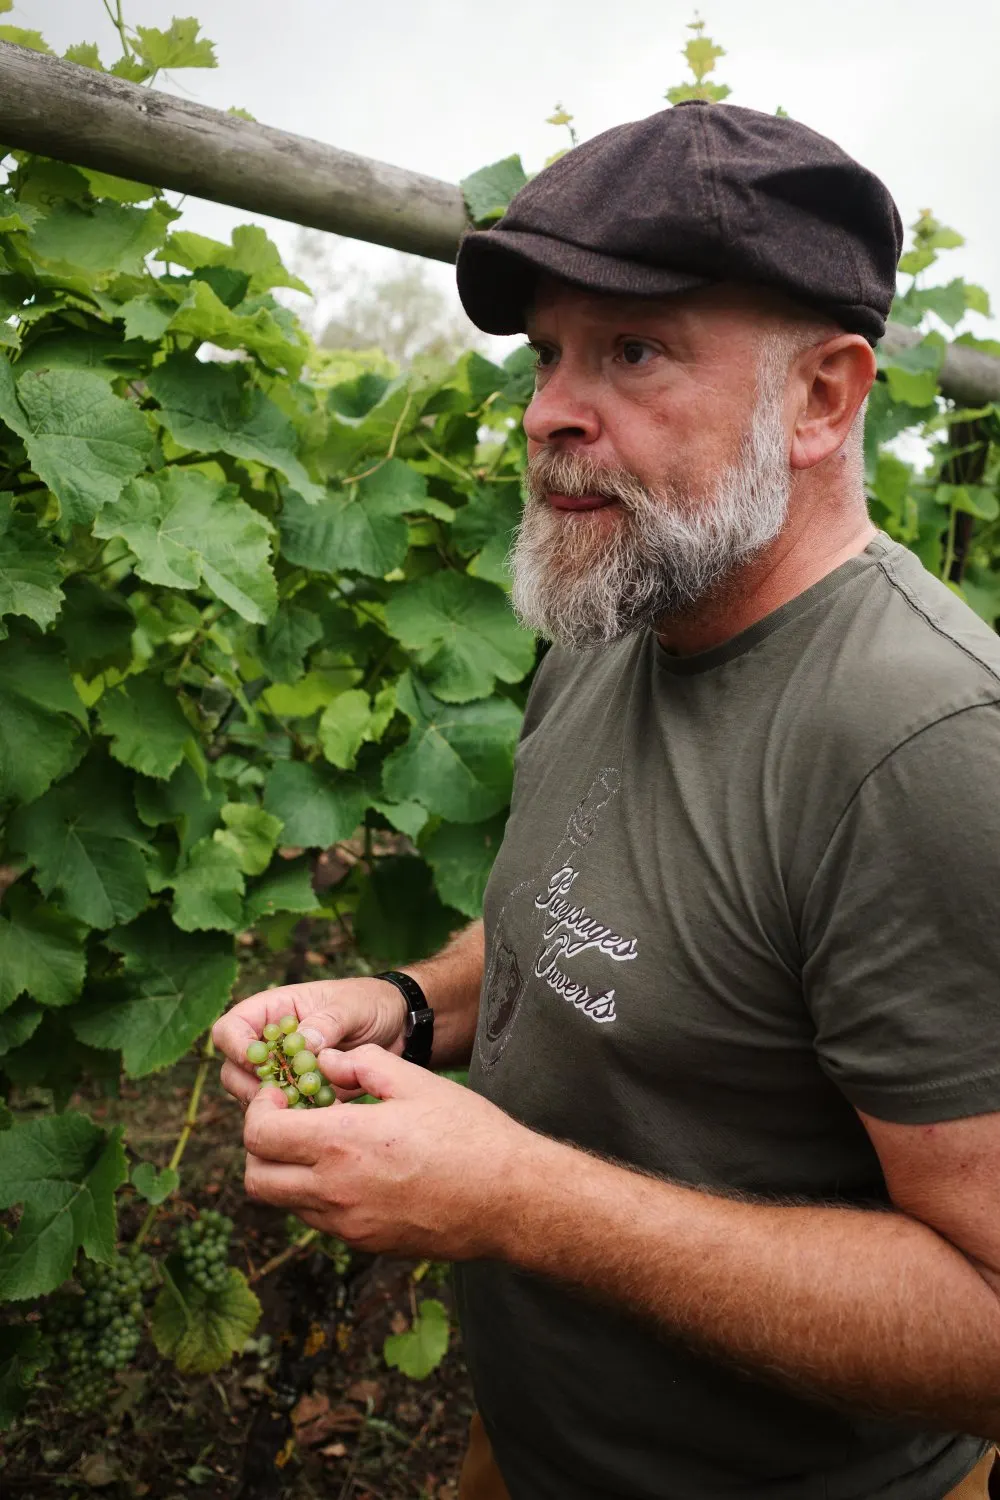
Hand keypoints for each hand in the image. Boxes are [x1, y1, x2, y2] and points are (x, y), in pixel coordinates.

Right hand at [212, 977, 408, 1108]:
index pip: (229, 1030)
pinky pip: (285, 1113)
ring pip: (255, 1097)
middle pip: (233, 1071)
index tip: (261, 1063)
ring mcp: (282, 1071)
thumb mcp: (351, 1006)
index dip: (236, 1048)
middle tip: (287, 1094)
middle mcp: (269, 1043)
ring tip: (310, 1104)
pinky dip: (299, 1119)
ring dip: (277, 1106)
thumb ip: (327, 1022)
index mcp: (273, 1011)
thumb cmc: (370, 1003)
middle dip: (254, 1087)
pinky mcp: (300, 1095)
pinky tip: (324, 1116)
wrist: (398, 1026)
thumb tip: (304, 1042)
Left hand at [241, 1045, 534, 1259]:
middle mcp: (334, 1192)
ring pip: (285, 1204)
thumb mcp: (416, 1081)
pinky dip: (319, 1195)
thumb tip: (325, 1061)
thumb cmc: (469, 1134)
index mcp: (340, 1144)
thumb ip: (362, 1065)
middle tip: (290, 1122)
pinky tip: (354, 1170)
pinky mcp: (366, 1244)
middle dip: (261, 1147)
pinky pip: (320, 1221)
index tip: (282, 1096)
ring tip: (324, 1144)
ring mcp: (348, 1225)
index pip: (259, 1135)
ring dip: (289, 1172)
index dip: (259, 1110)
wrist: (509, 1198)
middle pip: (256, 1179)